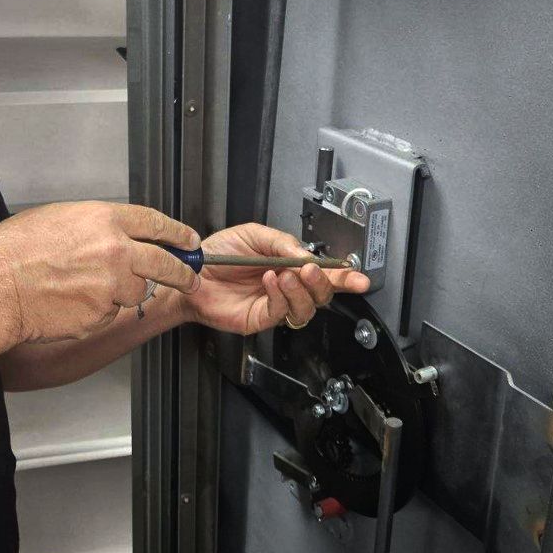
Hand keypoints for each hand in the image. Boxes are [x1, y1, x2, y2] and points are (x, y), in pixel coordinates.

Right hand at [0, 202, 200, 343]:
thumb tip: (111, 232)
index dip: (177, 233)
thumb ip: (94, 225)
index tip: (188, 241)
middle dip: (183, 272)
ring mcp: (111, 285)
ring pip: (135, 291)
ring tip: (86, 287)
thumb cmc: (15, 251)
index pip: (155, 223)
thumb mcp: (59, 217)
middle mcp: (116, 251)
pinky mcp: (101, 314)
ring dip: (123, 291)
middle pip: (164, 263)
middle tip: (190, 278)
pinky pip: (109, 312)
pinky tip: (71, 302)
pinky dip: (97, 310)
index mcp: (105, 220)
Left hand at [180, 223, 369, 334]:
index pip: (324, 273)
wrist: (193, 272)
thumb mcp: (253, 235)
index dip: (344, 277)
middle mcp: (286, 287)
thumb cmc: (218, 255)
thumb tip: (305, 253)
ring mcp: (275, 304)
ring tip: (288, 275)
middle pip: (321, 294)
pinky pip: (281, 312)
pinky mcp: (260, 318)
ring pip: (306, 308)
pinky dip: (280, 295)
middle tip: (316, 271)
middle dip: (328, 284)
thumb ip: (281, 242)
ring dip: (302, 290)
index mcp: (289, 265)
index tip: (359, 276)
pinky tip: (270, 281)